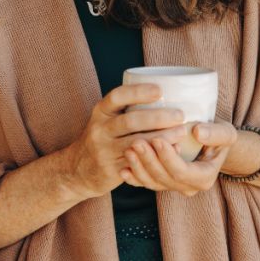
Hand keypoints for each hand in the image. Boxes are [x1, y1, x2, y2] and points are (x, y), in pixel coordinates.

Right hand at [65, 83, 190, 198]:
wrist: (78, 169)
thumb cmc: (104, 137)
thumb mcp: (107, 118)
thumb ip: (129, 109)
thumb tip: (169, 95)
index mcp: (101, 111)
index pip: (117, 97)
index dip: (138, 92)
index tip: (160, 90)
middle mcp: (100, 129)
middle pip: (129, 121)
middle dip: (157, 117)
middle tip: (180, 115)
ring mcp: (105, 151)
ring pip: (136, 143)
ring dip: (162, 138)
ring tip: (181, 132)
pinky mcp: (112, 170)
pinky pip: (138, 162)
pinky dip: (157, 156)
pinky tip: (173, 151)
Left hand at [120, 120, 237, 196]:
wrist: (213, 146)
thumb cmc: (219, 137)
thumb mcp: (225, 133)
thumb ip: (215, 134)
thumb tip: (198, 132)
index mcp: (204, 178)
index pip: (182, 171)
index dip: (168, 158)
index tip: (157, 139)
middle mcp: (188, 187)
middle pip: (164, 178)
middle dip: (149, 161)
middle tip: (136, 142)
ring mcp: (173, 187)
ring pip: (152, 182)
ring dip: (138, 167)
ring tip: (129, 149)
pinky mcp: (162, 183)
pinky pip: (145, 184)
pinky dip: (134, 177)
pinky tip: (123, 167)